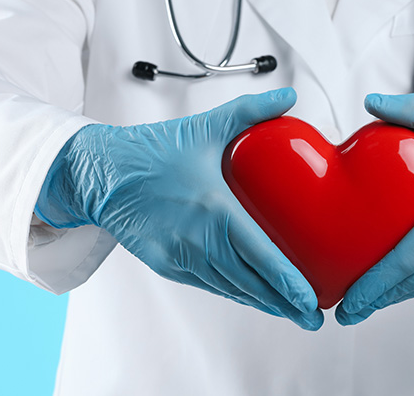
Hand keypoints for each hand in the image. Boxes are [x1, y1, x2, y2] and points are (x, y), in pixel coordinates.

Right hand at [35, 88, 322, 329]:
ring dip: (262, 304)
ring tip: (291, 312)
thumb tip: (289, 96)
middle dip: (285, 305)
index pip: (261, 256)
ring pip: (231, 290)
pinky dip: (235, 293)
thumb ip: (250, 110)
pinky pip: (209, 285)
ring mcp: (180, 257)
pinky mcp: (166, 265)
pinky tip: (254, 297)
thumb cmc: (152, 150)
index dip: (289, 284)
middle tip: (313, 317)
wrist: (99, 174)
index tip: (312, 300)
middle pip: (251, 284)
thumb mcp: (204, 126)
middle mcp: (198, 240)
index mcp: (214, 210)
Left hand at [335, 93, 413, 324]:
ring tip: (368, 300)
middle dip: (378, 299)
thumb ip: (412, 111)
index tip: (349, 301)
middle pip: (413, 282)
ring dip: (398, 295)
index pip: (405, 262)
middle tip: (346, 310)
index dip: (374, 286)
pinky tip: (404, 282)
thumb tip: (372, 102)